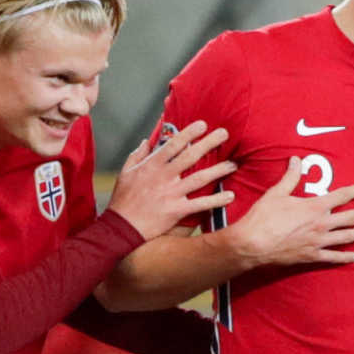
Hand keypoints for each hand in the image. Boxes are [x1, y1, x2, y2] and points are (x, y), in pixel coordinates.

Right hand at [106, 123, 234, 240]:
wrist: (121, 228)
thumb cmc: (122, 201)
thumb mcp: (125, 173)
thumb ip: (137, 155)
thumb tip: (145, 141)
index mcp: (152, 166)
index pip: (173, 144)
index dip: (189, 133)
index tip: (203, 124)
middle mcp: (164, 177)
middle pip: (190, 156)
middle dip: (209, 143)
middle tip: (224, 134)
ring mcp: (171, 194)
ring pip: (200, 178)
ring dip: (218, 170)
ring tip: (233, 164)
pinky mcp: (176, 211)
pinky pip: (200, 204)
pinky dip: (216, 200)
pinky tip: (230, 196)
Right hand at [225, 158, 353, 269]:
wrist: (252, 244)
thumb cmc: (262, 218)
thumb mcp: (276, 193)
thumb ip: (290, 177)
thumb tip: (296, 160)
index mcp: (314, 207)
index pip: (341, 196)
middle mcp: (321, 224)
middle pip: (350, 218)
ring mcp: (318, 242)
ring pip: (346, 237)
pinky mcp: (311, 256)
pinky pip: (333, 257)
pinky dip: (345, 257)